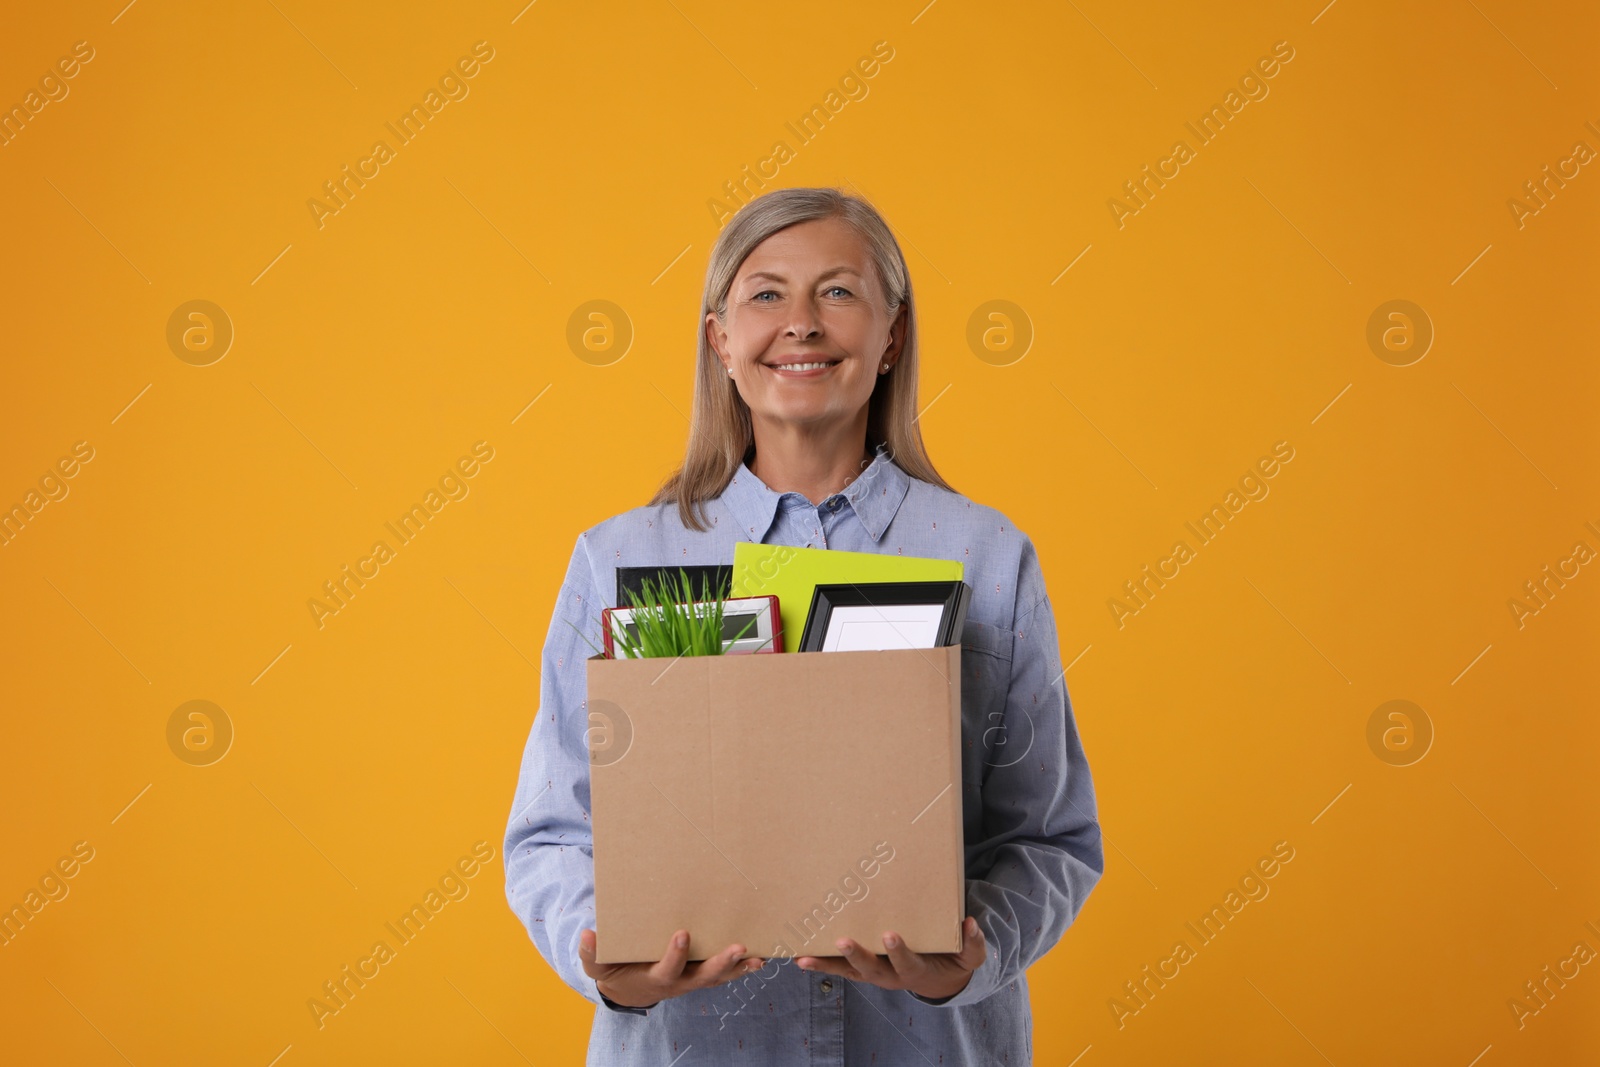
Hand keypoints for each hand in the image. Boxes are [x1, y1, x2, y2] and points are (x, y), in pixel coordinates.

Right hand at [578, 928, 763, 1008]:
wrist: (628, 987)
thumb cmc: (614, 969)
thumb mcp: (598, 964)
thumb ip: (592, 954)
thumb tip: (587, 935)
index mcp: (655, 978)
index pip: (668, 969)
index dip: (675, 954)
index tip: (682, 933)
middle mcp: (679, 982)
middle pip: (703, 977)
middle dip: (721, 964)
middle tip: (738, 948)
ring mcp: (693, 979)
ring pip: (718, 977)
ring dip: (739, 968)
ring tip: (758, 957)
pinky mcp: (701, 973)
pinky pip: (724, 973)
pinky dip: (740, 968)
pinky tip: (759, 958)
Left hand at [794, 916, 986, 1000]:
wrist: (938, 979)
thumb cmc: (952, 960)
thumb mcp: (969, 957)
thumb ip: (973, 944)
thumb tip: (971, 924)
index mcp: (915, 970)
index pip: (906, 961)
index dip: (899, 950)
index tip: (891, 933)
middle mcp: (890, 976)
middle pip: (870, 969)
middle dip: (856, 955)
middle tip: (843, 940)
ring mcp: (873, 974)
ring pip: (847, 972)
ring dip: (826, 965)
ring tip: (803, 957)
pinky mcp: (861, 970)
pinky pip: (838, 969)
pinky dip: (820, 964)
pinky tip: (799, 957)